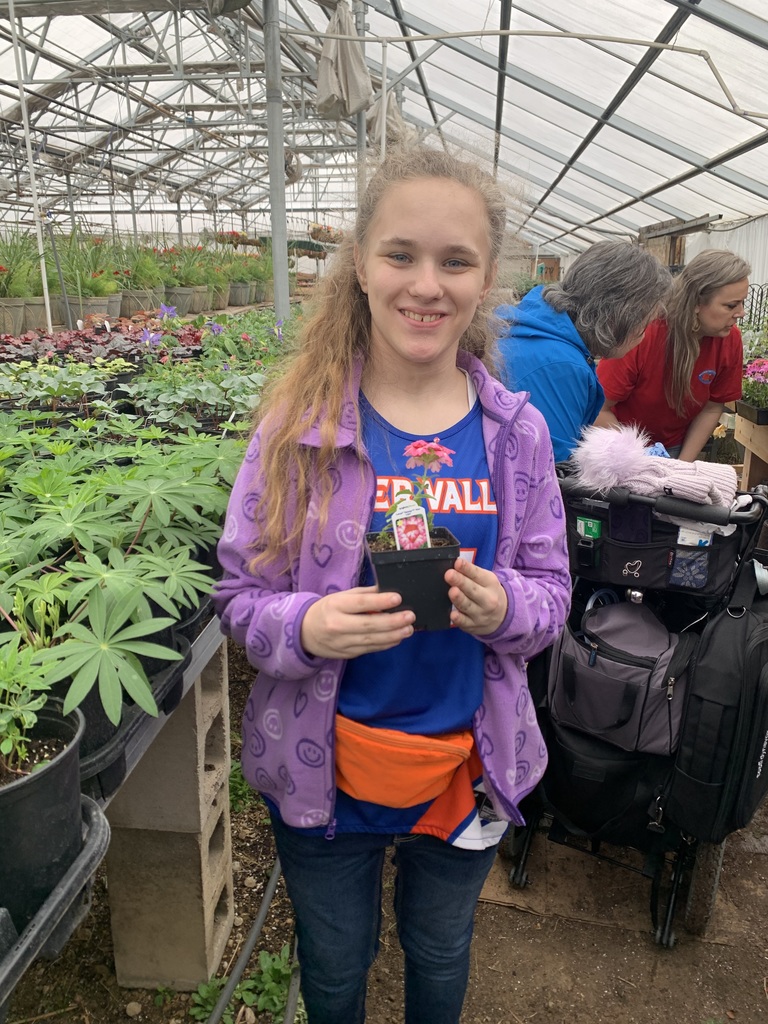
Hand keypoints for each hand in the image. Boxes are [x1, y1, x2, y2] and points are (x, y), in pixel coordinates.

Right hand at [300, 586, 414, 658]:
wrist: (305, 633)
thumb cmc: (328, 610)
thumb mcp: (341, 596)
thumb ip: (364, 594)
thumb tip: (388, 590)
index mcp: (335, 606)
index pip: (360, 604)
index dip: (379, 601)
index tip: (398, 598)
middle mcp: (337, 625)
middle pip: (368, 624)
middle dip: (392, 621)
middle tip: (410, 617)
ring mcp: (342, 642)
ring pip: (371, 639)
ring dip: (393, 635)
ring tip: (408, 629)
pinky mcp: (347, 654)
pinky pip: (369, 649)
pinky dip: (385, 644)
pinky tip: (397, 638)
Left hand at [445, 559, 507, 635]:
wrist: (502, 616)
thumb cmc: (488, 593)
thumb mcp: (485, 580)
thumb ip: (470, 573)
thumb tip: (454, 564)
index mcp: (490, 583)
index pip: (477, 574)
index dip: (467, 568)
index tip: (457, 562)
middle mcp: (487, 599)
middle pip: (472, 590)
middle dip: (460, 582)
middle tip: (449, 574)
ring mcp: (480, 614)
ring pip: (467, 606)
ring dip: (459, 599)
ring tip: (452, 592)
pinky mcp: (472, 626)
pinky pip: (464, 623)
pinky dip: (459, 619)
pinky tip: (453, 615)